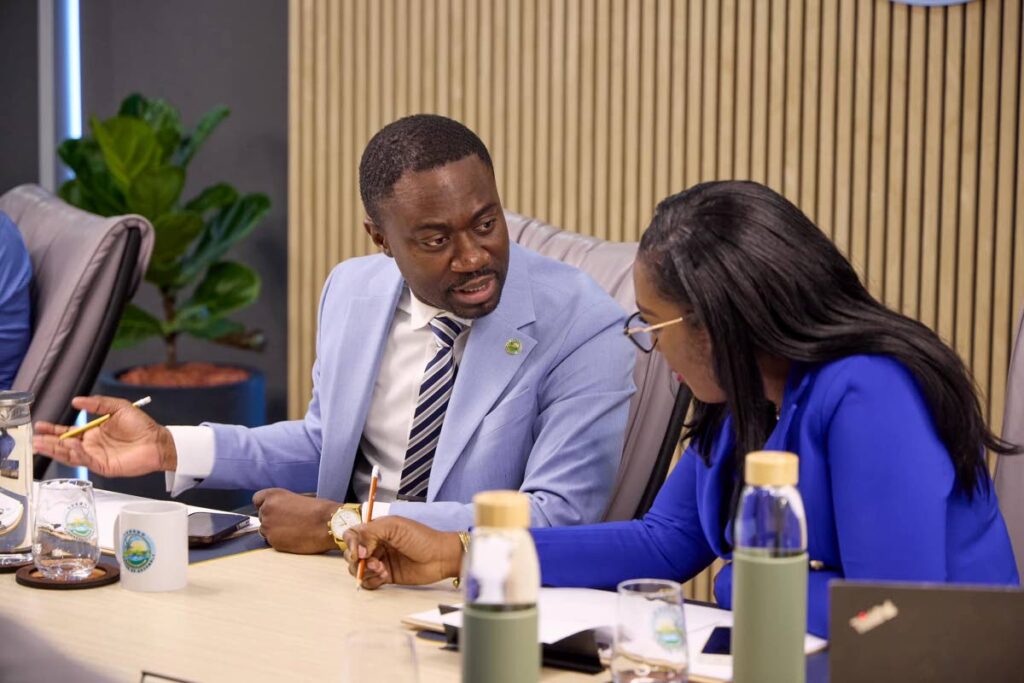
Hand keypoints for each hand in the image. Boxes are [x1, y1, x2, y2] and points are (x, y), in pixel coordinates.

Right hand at [32, 395, 175, 476]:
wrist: (157, 441)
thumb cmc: (141, 425)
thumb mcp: (118, 407)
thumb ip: (97, 404)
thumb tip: (76, 401)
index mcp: (93, 432)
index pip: (67, 432)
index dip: (53, 430)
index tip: (40, 425)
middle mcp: (91, 446)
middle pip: (64, 445)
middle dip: (48, 442)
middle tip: (34, 438)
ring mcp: (95, 457)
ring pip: (70, 455)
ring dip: (56, 450)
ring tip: (41, 444)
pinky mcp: (103, 466)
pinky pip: (86, 460)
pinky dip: (76, 454)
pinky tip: (69, 446)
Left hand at [252, 488, 337, 553]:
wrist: (327, 524)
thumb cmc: (318, 510)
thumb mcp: (297, 498)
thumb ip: (282, 504)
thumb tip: (278, 512)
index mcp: (273, 496)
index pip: (257, 499)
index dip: (265, 505)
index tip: (273, 509)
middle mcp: (267, 510)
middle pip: (262, 516)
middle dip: (272, 519)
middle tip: (289, 522)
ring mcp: (268, 527)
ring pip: (266, 531)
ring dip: (275, 531)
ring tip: (293, 530)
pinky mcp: (273, 542)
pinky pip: (272, 542)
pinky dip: (281, 541)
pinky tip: (294, 538)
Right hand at [343, 516, 462, 589]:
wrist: (440, 557)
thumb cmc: (421, 538)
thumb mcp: (394, 527)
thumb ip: (370, 532)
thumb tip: (356, 550)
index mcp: (376, 529)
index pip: (352, 535)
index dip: (350, 544)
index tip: (359, 552)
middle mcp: (375, 545)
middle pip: (352, 554)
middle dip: (358, 560)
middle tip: (374, 562)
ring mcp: (380, 561)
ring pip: (358, 569)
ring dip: (366, 571)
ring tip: (382, 569)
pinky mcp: (385, 576)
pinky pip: (368, 582)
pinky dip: (372, 581)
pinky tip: (385, 576)